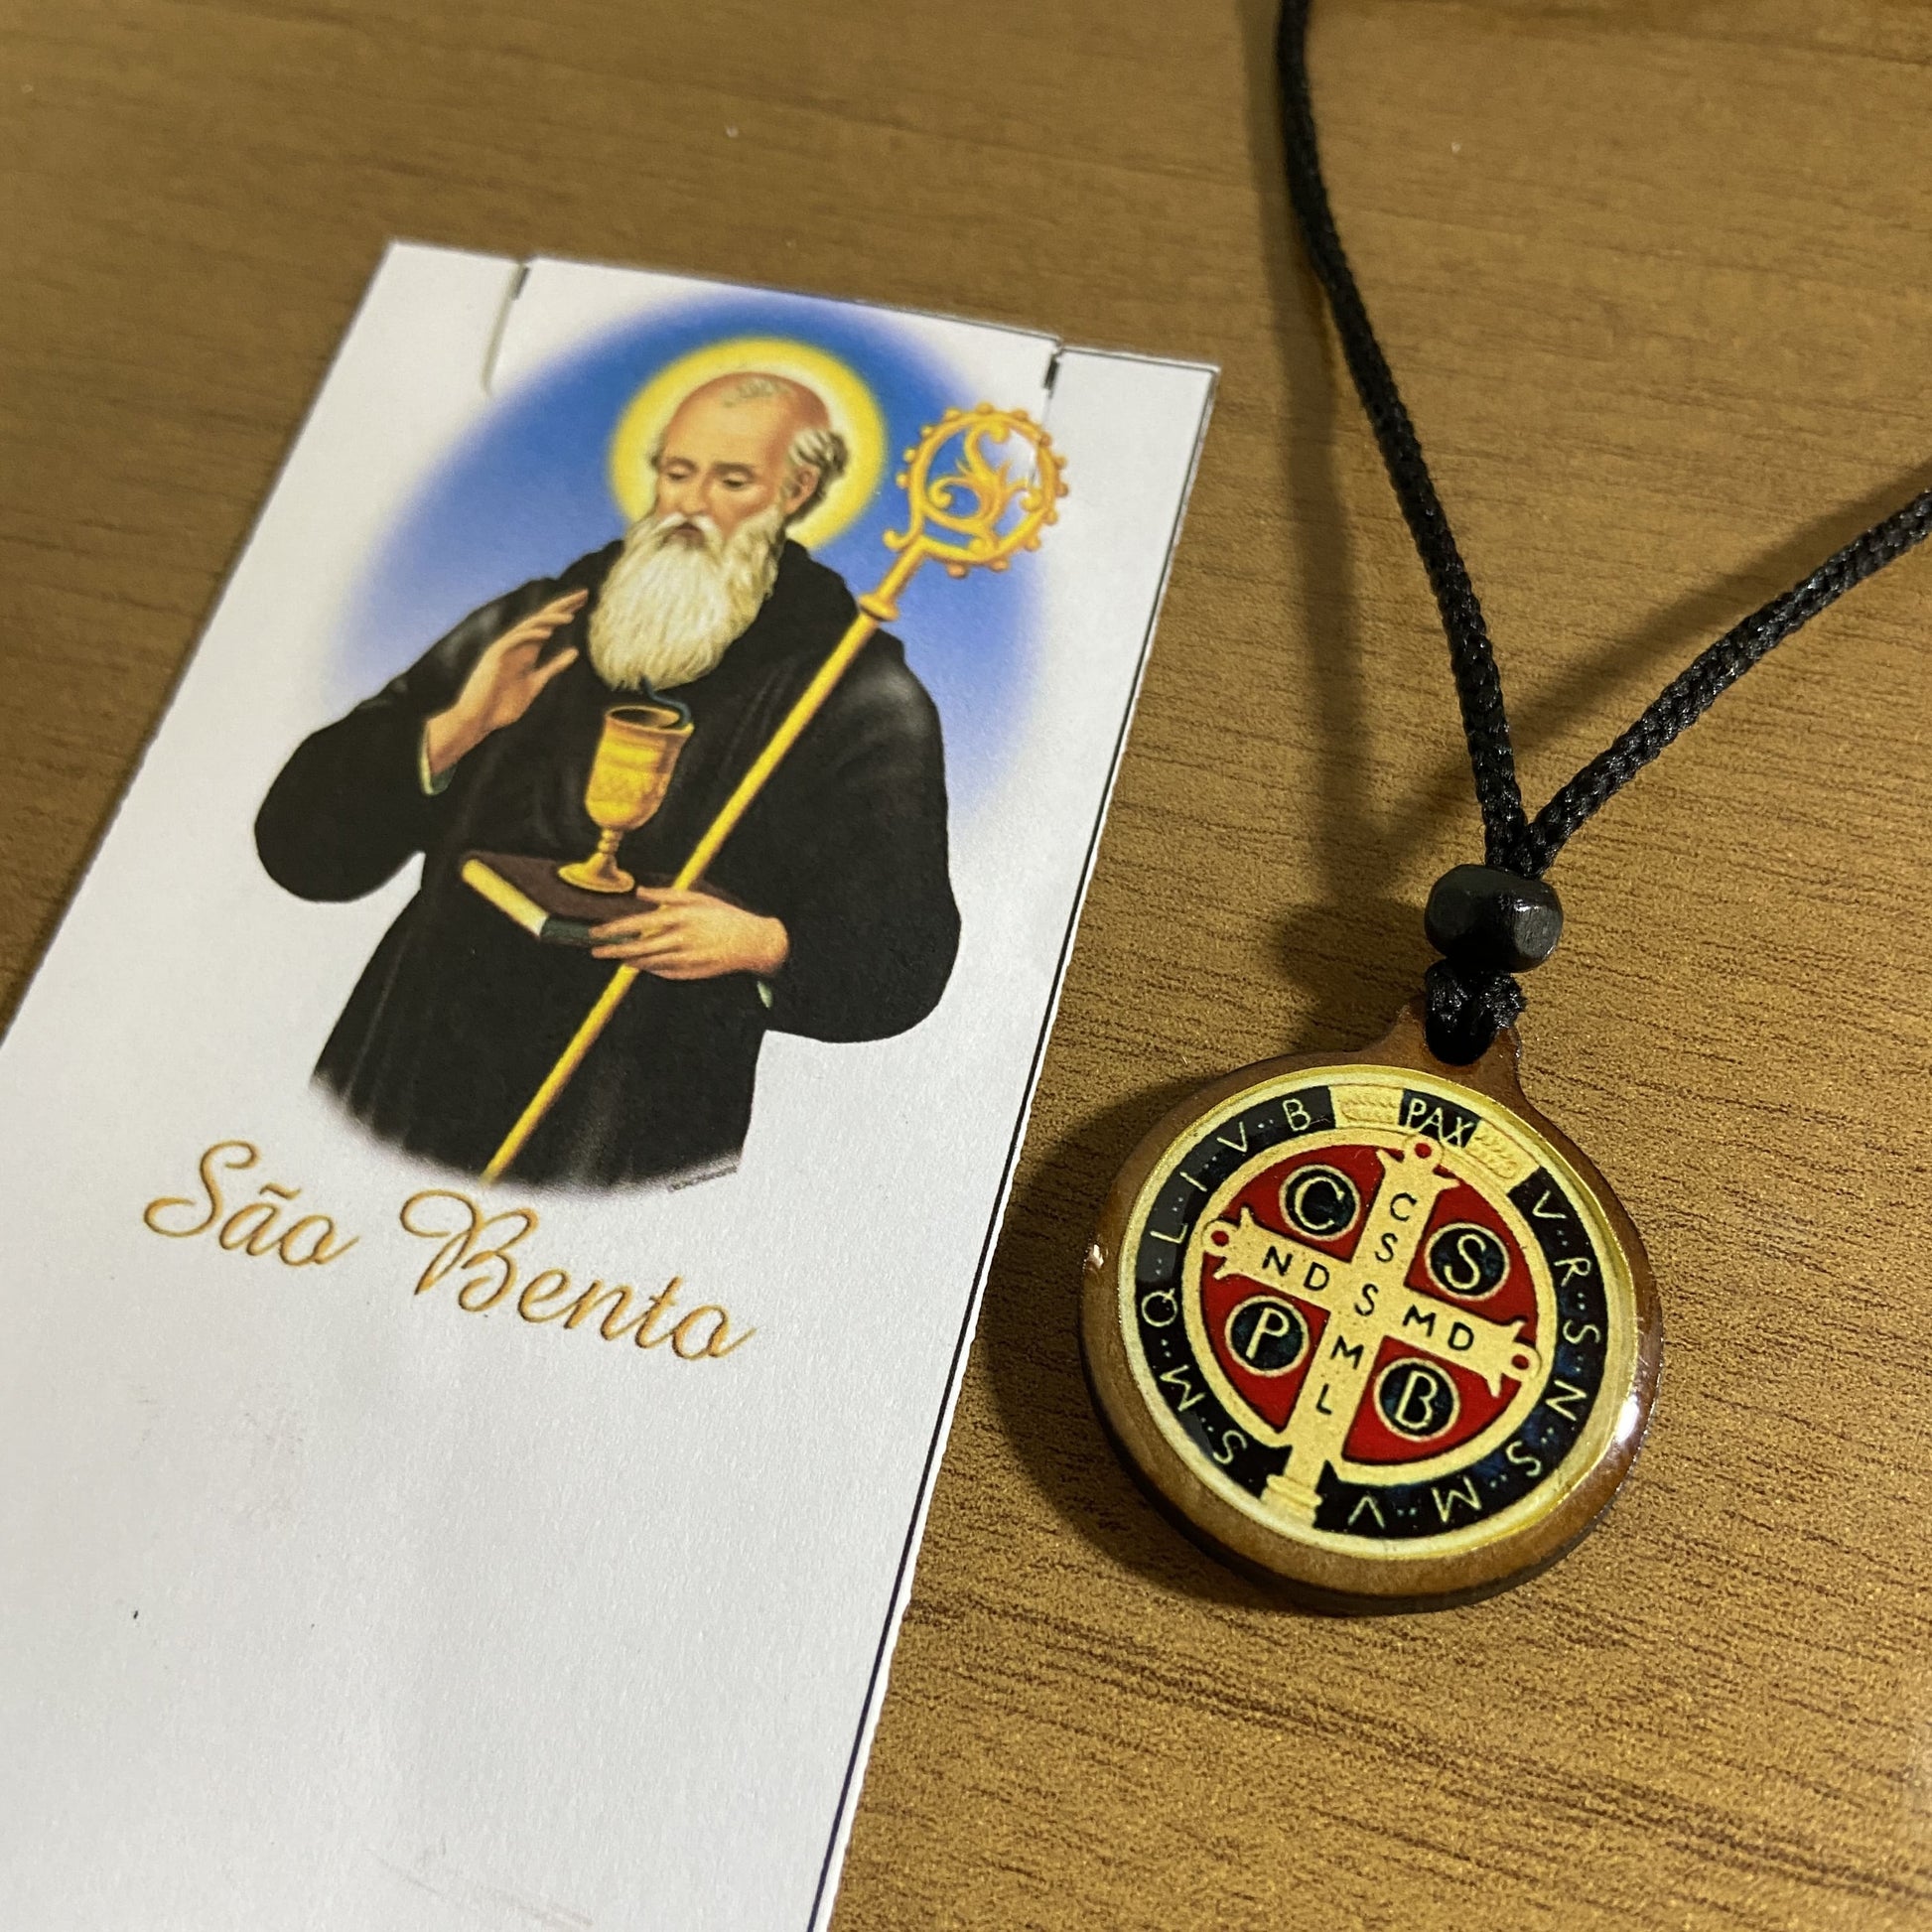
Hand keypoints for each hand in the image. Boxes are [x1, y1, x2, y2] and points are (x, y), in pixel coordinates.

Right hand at [423, 590, 587, 777]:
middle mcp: (518, 645)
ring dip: (548, 620)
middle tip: (585, 593)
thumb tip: (575, 651)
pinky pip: (513, 640)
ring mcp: (505, 649)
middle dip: (562, 605)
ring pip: (528, 626)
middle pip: (542, 619)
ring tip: (569, 616)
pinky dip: (529, 635)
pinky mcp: (494, 656)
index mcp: (528, 651)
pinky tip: (546, 633)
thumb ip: (554, 667)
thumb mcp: (536, 683)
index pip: (549, 625)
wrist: (479, 719)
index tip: (585, 601)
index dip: (566, 611)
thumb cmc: (503, 704)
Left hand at [590, 889, 789, 981]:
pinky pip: (664, 972)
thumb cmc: (724, 916)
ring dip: (629, 960)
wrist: (752, 942)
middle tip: (595, 951)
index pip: (638, 924)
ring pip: (648, 962)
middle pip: (638, 947)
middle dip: (614, 950)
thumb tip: (640, 893)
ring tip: (616, 958)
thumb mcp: (698, 898)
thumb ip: (667, 895)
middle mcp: (680, 938)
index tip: (597, 932)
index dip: (615, 929)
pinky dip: (649, 968)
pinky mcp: (691, 972)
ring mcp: (685, 958)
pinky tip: (639, 965)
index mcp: (680, 917)